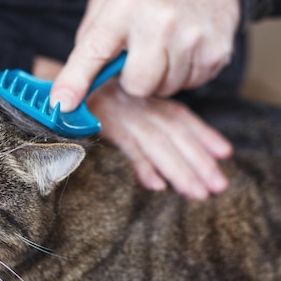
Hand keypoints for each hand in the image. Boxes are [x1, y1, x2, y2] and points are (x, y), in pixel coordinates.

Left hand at [50, 0, 239, 111]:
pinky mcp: (216, 52)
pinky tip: (185, 49)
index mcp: (125, 3)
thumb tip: (69, 89)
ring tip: (166, 47)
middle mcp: (159, 19)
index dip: (75, 81)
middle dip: (136, 79)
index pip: (94, 51)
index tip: (64, 103)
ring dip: (161, 77)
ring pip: (164, 89)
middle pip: (138, 86)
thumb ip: (90, 41)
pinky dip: (184, 74)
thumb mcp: (111, 1)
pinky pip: (190, 85)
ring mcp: (192, 36)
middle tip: (141, 56)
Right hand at [88, 79, 231, 198]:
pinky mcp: (103, 122)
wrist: (56, 87)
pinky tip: (156, 185)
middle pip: (175, 134)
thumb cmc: (89, 97)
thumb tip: (163, 160)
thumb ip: (142, 124)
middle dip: (199, 161)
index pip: (180, 117)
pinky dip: (142, 165)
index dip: (203, 134)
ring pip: (157, 143)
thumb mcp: (121, 105)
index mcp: (144, 99)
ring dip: (179, 169)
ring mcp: (122, 114)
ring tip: (197, 193)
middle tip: (219, 186)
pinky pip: (127, 145)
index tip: (224, 152)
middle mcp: (138, 104)